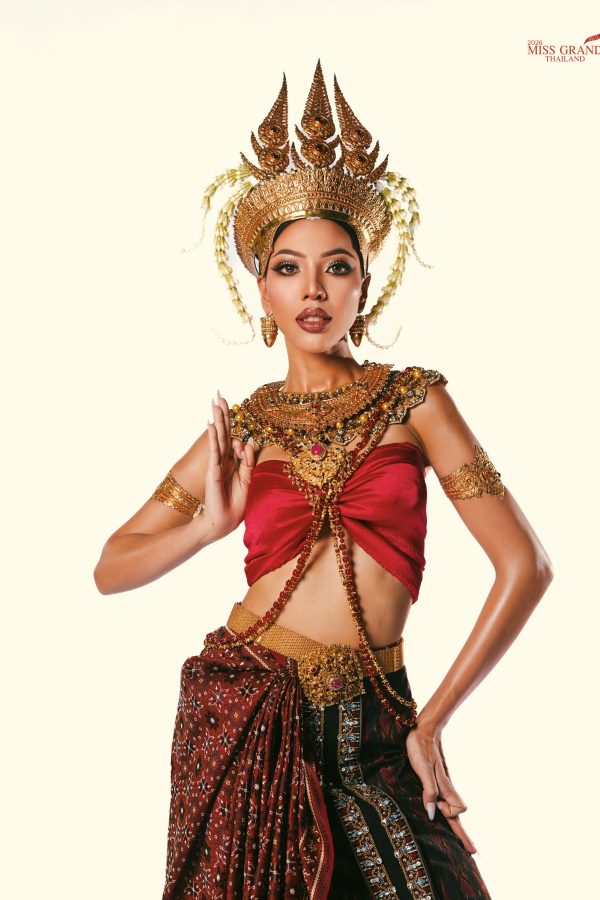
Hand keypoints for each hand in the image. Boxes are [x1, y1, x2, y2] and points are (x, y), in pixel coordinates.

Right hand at [204, 391, 254, 538]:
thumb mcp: (248, 479)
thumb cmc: (235, 503)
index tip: (229, 404)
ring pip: (218, 439)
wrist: (224, 522)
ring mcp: (217, 466)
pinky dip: (213, 440)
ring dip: (217, 421)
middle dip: (222, 415)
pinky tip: (212, 426)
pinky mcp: (213, 474)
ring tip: (214, 404)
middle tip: (218, 396)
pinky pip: (215, 453)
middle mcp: (223, 460)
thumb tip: (248, 442)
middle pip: (223, 433)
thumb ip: (248, 461)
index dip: (231, 422)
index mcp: (231, 461)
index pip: (231, 437)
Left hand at [406, 723, 476, 854]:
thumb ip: (429, 791)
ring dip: (455, 823)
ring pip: (453, 807)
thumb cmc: (421, 748)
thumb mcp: (422, 770)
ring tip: (462, 840)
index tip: (436, 807)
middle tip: (474, 852)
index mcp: (445, 787)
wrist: (423, 729)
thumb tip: (433, 814)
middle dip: (464, 834)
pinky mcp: (437, 779)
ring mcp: (443, 784)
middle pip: (458, 814)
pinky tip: (445, 813)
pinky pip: (445, 799)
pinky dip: (449, 811)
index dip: (448, 814)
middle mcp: (446, 788)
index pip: (458, 811)